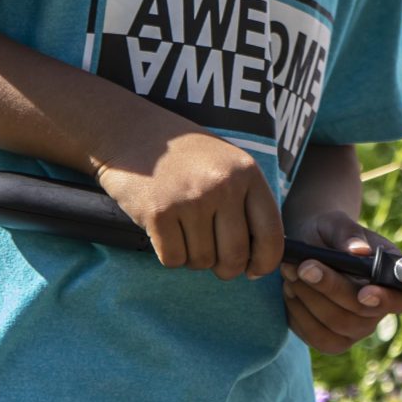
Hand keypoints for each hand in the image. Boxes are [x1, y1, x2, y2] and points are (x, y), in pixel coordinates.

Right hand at [94, 127, 283, 279]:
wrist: (131, 130)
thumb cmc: (184, 155)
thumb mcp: (227, 163)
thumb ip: (247, 202)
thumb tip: (260, 257)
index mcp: (247, 172)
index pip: (271, 233)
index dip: (265, 262)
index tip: (254, 270)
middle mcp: (223, 185)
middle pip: (235, 256)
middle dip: (226, 268)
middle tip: (215, 261)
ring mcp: (190, 199)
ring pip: (202, 261)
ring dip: (193, 256)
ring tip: (184, 230)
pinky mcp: (158, 213)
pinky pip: (173, 260)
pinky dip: (169, 254)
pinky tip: (165, 231)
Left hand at [282, 209, 401, 353]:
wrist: (306, 247)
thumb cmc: (327, 233)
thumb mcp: (335, 223)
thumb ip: (347, 234)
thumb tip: (359, 251)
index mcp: (390, 278)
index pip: (400, 300)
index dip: (385, 300)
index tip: (363, 292)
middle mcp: (377, 310)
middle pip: (360, 315)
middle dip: (329, 289)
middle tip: (303, 265)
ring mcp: (355, 329)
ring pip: (335, 328)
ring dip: (309, 300)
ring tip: (290, 272)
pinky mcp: (331, 340)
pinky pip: (315, 337)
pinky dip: (298, 313)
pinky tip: (290, 290)